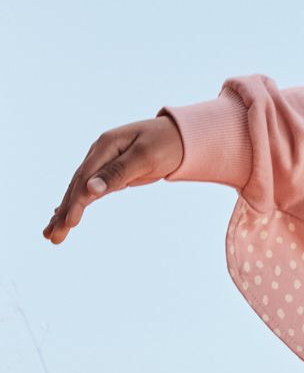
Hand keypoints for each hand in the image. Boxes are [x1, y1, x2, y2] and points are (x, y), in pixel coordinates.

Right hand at [42, 115, 184, 244]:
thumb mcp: (145, 157)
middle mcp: (99, 154)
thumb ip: (117, 172)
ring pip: (80, 190)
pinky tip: (63, 216)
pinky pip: (90, 190)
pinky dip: (76, 204)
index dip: (75, 201)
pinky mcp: (111, 172)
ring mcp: (103, 162)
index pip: (84, 178)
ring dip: (65, 211)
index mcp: (105, 146)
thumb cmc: (166, 144)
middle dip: (64, 212)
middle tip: (52, 236)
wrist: (182, 136)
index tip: (69, 222)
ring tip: (52, 234)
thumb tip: (90, 190)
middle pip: (77, 186)